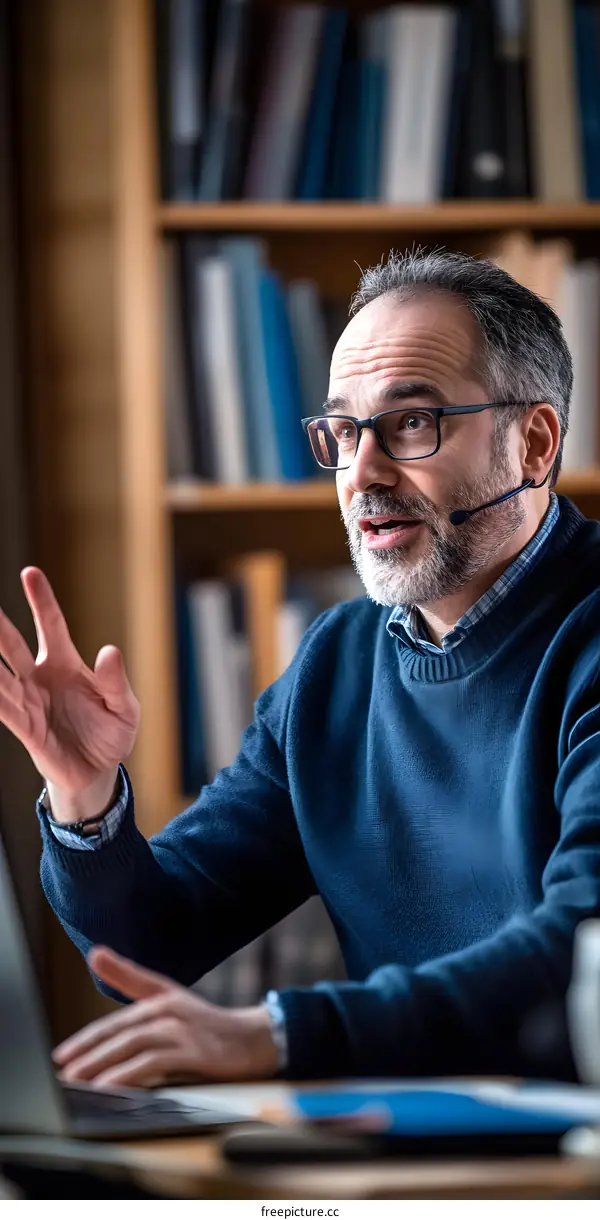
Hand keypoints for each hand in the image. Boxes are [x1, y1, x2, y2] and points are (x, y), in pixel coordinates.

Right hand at [0, 567, 139, 802]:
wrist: (100, 772)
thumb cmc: (111, 734)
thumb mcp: (124, 707)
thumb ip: (115, 681)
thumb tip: (109, 651)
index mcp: (65, 664)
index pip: (50, 625)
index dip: (41, 600)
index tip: (30, 572)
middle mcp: (41, 678)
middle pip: (13, 645)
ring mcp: (29, 701)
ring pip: (0, 674)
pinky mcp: (25, 728)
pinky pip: (4, 709)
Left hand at [52, 946, 278, 1087]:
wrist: (255, 1039)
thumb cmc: (208, 1024)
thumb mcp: (169, 998)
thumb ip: (132, 979)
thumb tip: (94, 953)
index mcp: (159, 1000)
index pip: (115, 1022)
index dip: (86, 1038)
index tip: (60, 1055)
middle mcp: (168, 1011)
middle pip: (119, 1033)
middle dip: (87, 1053)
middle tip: (62, 1072)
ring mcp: (182, 1031)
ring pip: (132, 1046)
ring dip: (102, 1064)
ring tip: (77, 1082)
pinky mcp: (195, 1051)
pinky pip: (154, 1063)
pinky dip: (129, 1075)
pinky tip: (111, 1088)